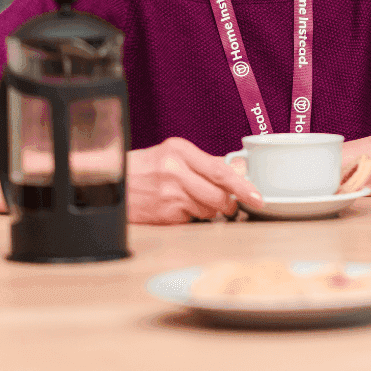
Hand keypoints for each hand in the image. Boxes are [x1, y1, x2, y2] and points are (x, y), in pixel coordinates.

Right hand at [126, 138, 262, 224]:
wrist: (113, 180)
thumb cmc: (145, 167)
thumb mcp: (173, 154)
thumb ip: (206, 162)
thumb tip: (240, 170)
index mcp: (180, 151)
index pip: (220, 170)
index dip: (242, 185)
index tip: (257, 196)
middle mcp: (175, 171)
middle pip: (219, 195)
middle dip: (229, 203)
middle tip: (229, 204)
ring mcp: (169, 195)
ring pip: (208, 210)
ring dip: (210, 210)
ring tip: (195, 201)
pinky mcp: (165, 215)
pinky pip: (192, 219)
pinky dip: (192, 217)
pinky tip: (179, 208)